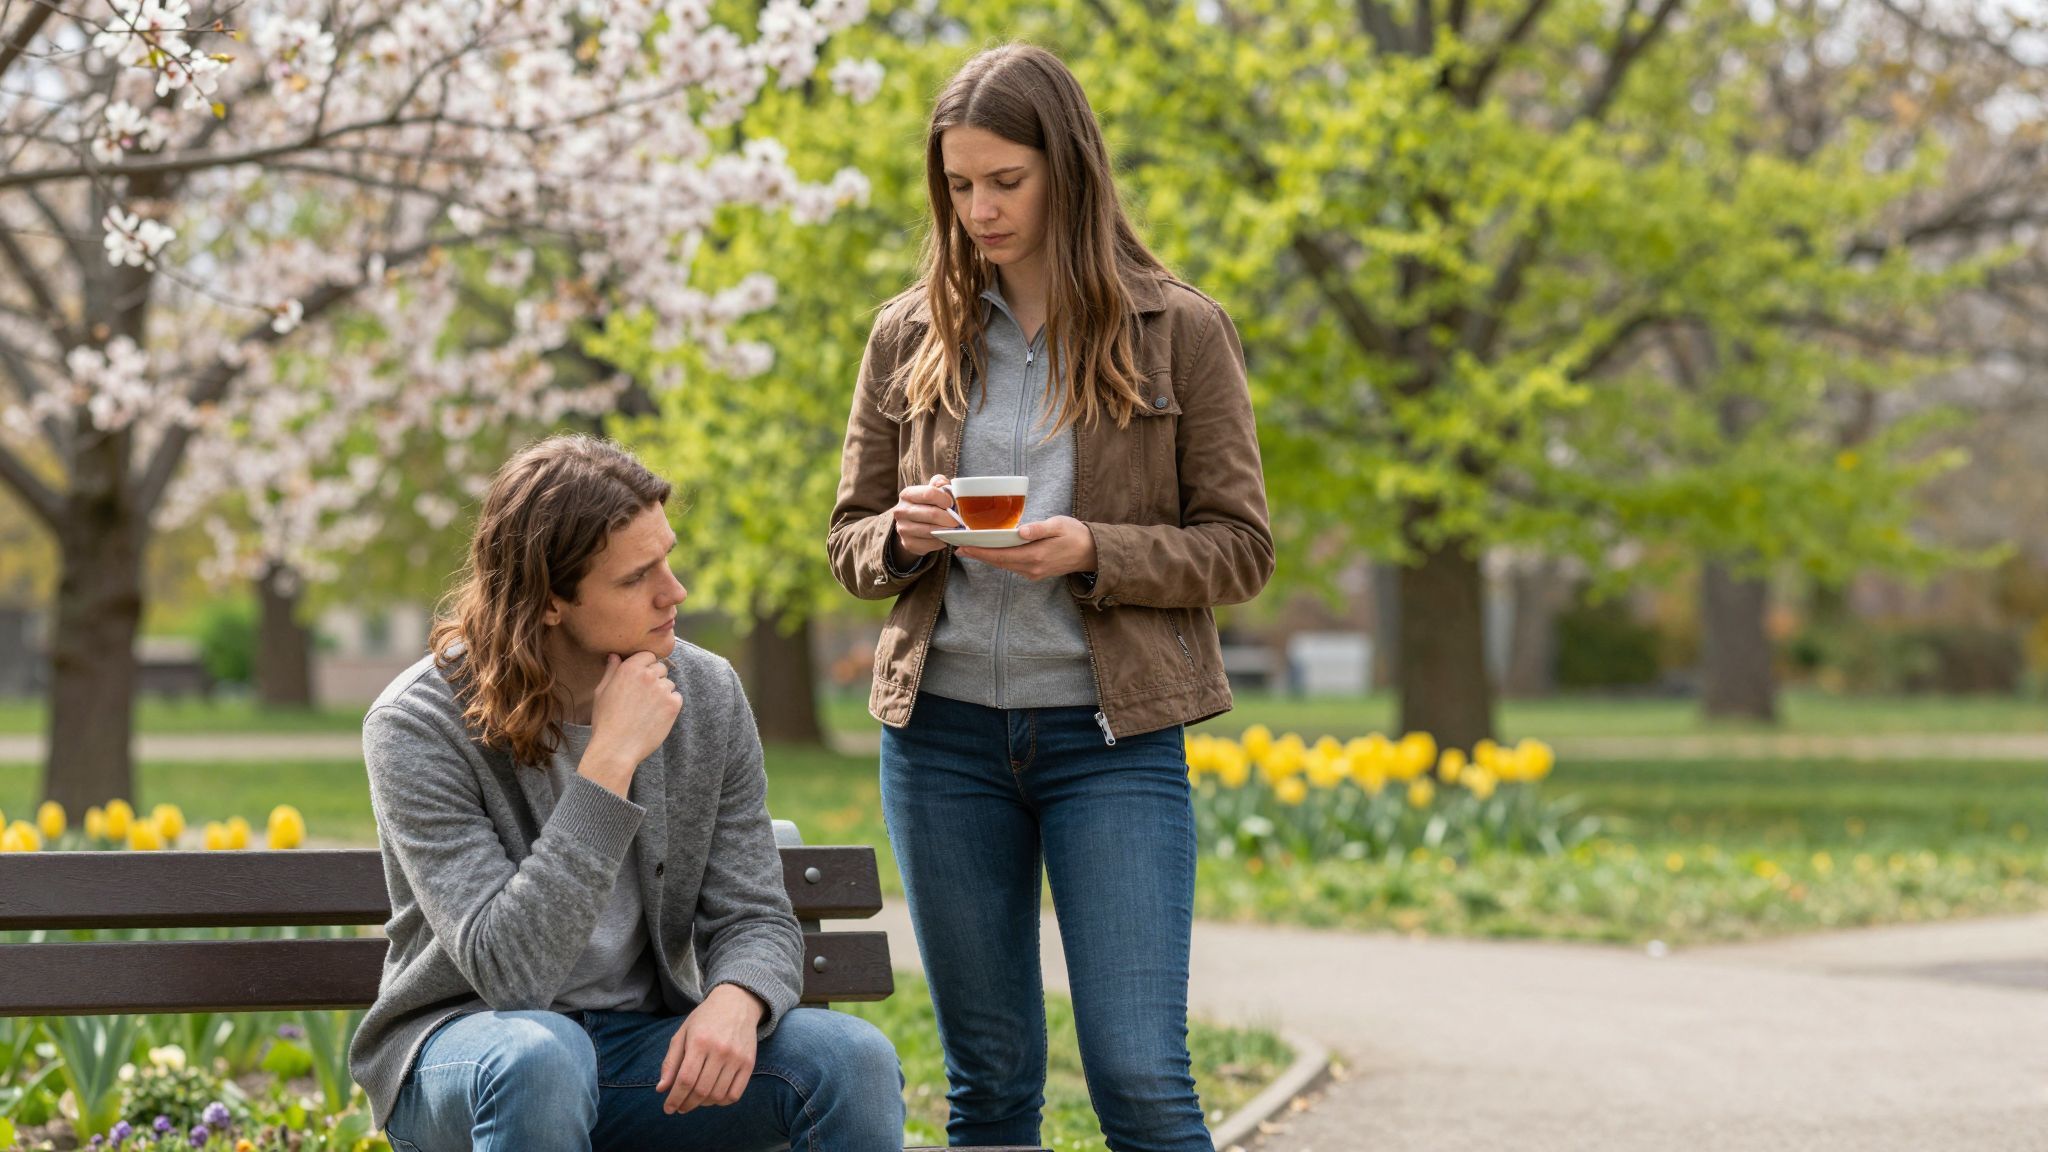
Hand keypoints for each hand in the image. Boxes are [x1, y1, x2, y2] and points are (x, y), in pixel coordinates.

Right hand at [582, 652, 680, 794]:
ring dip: (662, 693)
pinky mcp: (673, 705)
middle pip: (661, 668)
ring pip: (669, 684)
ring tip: (647, 710)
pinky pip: (677, 698)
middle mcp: (648, 675)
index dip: (645, 666)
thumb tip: (615, 656)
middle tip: (643, 698)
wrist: (616, 747)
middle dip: (655, 679)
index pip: (648, 655)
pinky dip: (670, 706)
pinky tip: (656, 717)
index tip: (641, 679)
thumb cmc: (606, 721)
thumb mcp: (602, 692)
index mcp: (630, 668)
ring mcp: (662, 689)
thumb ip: (612, 671)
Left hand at [656, 984, 763, 1112]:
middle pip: (701, 1090)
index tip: (668, 1109)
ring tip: (695, 1100)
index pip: (685, 1079)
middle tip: (680, 1107)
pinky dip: (722, 1102)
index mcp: (699, 1041)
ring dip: (703, 1104)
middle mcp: (720, 1050)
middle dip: (686, 1104)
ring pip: (717, 1095)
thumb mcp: (682, 1034)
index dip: (675, 1098)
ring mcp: (737, 1057)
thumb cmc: (704, 1019)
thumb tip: (661, 1089)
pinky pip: (735, 1094)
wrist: (737, 1003)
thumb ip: (671, 1062)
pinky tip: (713, 1097)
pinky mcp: (749, 1063)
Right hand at [888, 473, 962, 561]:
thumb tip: (942, 483)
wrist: (913, 525)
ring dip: (946, 530)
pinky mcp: (908, 543)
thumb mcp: (932, 490)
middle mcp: (901, 511)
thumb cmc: (927, 505)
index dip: (945, 498)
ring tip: (954, 529)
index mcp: (907, 494)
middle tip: (958, 520)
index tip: (952, 503)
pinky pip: (930, 544)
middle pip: (932, 514)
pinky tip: (944, 537)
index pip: (929, 493)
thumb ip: (939, 483)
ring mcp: (903, 529)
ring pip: (931, 530)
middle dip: (949, 518)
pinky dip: (941, 541)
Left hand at [954, 516, 1096, 581]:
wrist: (1092, 552)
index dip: (981, 552)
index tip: (964, 548)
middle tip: (960, 547)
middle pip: (999, 562)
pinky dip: (1000, 559)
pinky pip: (1013, 566)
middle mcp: (1032, 568)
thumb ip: (1038, 528)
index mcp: (1036, 555)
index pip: (1001, 555)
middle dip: (979, 555)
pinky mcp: (1036, 572)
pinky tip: (992, 552)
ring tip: (971, 549)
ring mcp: (1033, 573)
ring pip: (1005, 565)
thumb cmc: (1075, 534)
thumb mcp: (1058, 525)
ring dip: (988, 558)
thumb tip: (1020, 531)